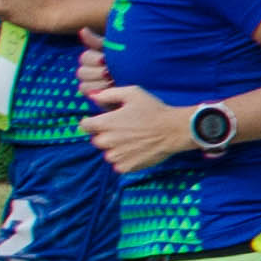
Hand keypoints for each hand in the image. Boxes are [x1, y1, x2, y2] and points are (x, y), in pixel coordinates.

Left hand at [76, 50, 196, 170]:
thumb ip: (108, 94)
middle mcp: (106, 141)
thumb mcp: (132, 93)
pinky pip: (118, 165)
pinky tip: (137, 150)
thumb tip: (91, 96)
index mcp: (104, 123)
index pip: (84, 125)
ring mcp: (115, 156)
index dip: (94, 122)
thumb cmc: (154, 110)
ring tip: (133, 141)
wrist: (175, 130)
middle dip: (106, 135)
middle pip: (96, 140)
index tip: (106, 121)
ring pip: (108, 153)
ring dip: (116, 148)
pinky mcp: (126, 166)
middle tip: (125, 130)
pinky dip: (125, 159)